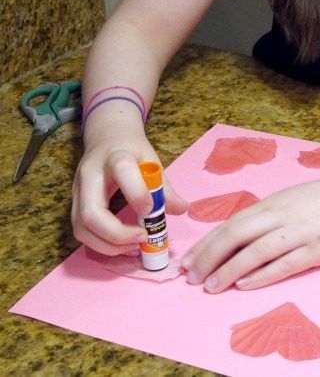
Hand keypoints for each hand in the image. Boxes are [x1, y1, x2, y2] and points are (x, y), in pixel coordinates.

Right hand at [71, 119, 187, 255]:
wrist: (107, 137)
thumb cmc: (131, 150)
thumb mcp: (151, 160)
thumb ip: (164, 186)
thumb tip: (181, 209)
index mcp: (115, 157)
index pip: (122, 171)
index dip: (138, 194)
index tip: (152, 210)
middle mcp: (89, 175)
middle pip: (91, 213)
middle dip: (117, 234)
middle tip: (143, 238)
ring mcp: (77, 192)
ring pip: (81, 228)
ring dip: (109, 245)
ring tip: (134, 246)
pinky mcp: (74, 205)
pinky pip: (82, 232)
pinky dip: (102, 245)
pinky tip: (123, 246)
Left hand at [182, 153, 319, 291]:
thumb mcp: (291, 199)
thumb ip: (267, 215)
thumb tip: (237, 235)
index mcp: (273, 203)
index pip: (231, 223)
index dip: (207, 242)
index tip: (188, 259)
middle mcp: (282, 216)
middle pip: (236, 235)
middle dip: (209, 257)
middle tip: (190, 276)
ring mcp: (300, 233)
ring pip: (256, 252)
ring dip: (229, 270)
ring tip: (210, 287)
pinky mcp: (318, 249)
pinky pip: (285, 264)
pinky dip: (262, 275)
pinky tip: (244, 285)